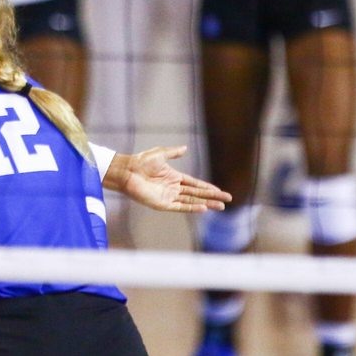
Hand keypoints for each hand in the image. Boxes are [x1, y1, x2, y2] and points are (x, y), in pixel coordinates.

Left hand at [104, 146, 231, 212]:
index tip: (220, 191)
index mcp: (174, 177)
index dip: (208, 187)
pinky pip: (180, 207)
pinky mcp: (162, 204)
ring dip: (206, 203)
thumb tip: (185, 147)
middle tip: (227, 200)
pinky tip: (203, 208)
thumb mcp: (160, 154)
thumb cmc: (141, 162)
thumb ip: (173, 152)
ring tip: (220, 206)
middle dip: (212, 196)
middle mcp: (173, 188)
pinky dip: (192, 208)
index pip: (195, 184)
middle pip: (197, 194)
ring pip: (192, 201)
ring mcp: (169, 197)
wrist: (127, 170)